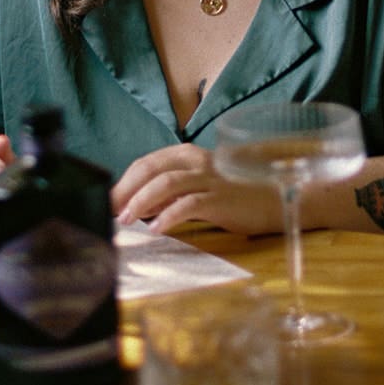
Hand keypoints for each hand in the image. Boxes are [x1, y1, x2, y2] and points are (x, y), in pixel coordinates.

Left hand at [111, 143, 281, 236]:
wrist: (276, 197)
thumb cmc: (233, 194)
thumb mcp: (197, 187)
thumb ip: (169, 193)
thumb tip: (137, 206)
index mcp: (186, 154)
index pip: (145, 164)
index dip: (123, 183)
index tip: (107, 201)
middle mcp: (195, 160)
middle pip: (150, 170)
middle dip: (124, 191)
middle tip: (109, 211)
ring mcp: (208, 178)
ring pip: (165, 183)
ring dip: (140, 202)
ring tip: (126, 220)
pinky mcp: (220, 198)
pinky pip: (188, 205)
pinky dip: (168, 217)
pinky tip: (156, 230)